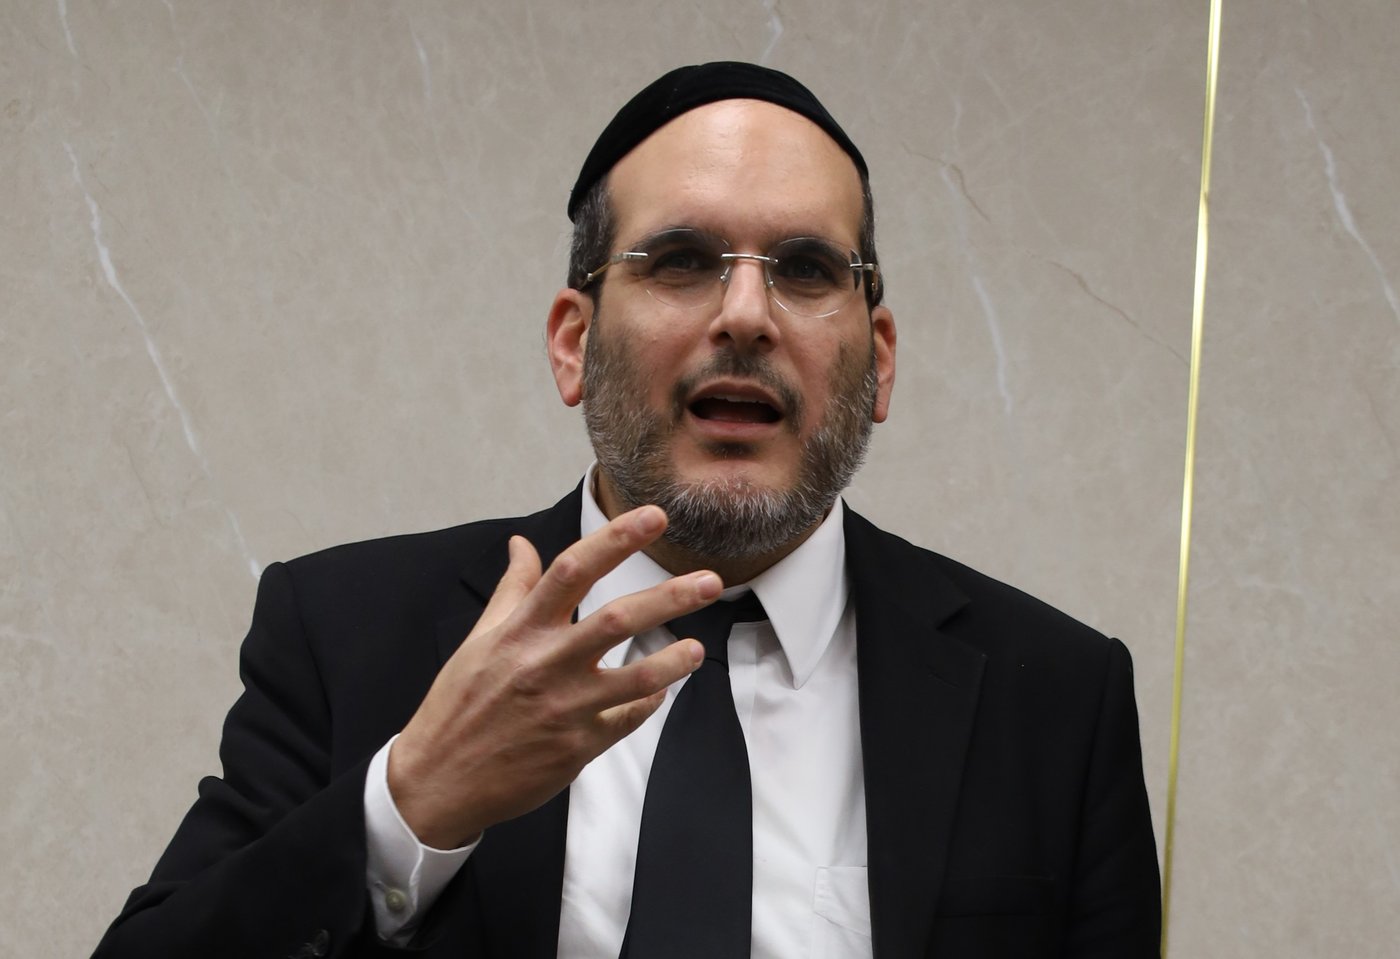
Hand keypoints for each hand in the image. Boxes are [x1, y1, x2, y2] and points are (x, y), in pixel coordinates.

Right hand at [386, 505, 719, 848]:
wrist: (438, 781)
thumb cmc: (459, 704)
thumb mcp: (480, 639)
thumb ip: (512, 590)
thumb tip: (520, 544)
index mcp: (520, 631)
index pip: (572, 570)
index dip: (616, 539)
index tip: (653, 517)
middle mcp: (544, 664)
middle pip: (617, 619)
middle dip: (670, 597)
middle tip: (711, 581)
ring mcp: (564, 708)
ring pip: (636, 678)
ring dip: (674, 661)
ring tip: (696, 648)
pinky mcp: (577, 748)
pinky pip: (627, 718)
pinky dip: (648, 701)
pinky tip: (660, 690)